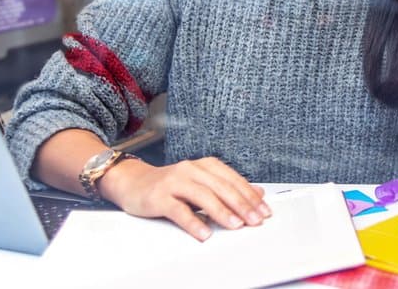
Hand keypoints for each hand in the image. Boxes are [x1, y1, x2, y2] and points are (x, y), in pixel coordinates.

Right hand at [98, 156, 270, 240]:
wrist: (133, 182)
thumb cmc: (170, 185)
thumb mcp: (202, 182)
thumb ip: (228, 187)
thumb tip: (258, 193)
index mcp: (205, 165)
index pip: (233, 180)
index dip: (250, 196)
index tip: (264, 211)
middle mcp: (191, 170)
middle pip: (221, 187)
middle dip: (241, 205)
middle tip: (255, 220)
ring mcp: (175, 182)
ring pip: (203, 196)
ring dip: (222, 212)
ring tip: (236, 225)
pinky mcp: (159, 196)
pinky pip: (178, 210)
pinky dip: (193, 222)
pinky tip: (204, 233)